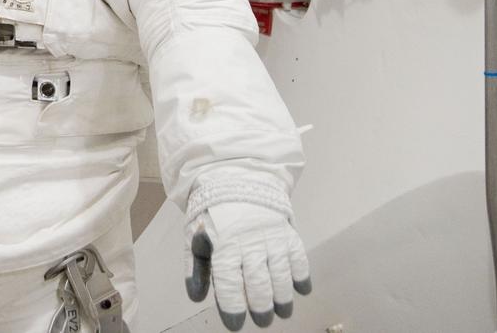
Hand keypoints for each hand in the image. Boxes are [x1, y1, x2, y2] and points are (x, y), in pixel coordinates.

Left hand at [185, 202, 311, 329]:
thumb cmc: (212, 214)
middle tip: (262, 320)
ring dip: (283, 297)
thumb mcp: (194, 237)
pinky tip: (302, 290)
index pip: (229, 282)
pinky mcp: (287, 231)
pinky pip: (299, 256)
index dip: (233, 307)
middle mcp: (250, 242)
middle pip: (258, 283)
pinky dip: (302, 274)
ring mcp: (271, 236)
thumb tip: (196, 297)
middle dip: (261, 307)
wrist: (236, 178)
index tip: (235, 324)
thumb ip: (195, 268)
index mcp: (223, 244)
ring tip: (282, 312)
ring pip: (281, 274)